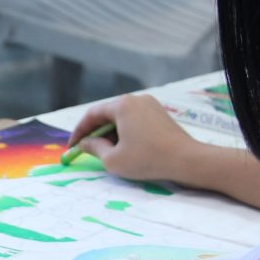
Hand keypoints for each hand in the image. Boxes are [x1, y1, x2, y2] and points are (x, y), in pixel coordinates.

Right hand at [68, 94, 199, 182]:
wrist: (187, 160)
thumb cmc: (147, 159)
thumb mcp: (113, 159)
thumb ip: (94, 148)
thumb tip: (85, 143)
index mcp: (122, 105)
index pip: (92, 115)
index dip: (78, 132)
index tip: (72, 147)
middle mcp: (136, 99)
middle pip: (107, 114)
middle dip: (94, 132)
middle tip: (86, 149)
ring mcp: (151, 105)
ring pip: (121, 117)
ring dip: (110, 133)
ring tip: (106, 151)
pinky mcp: (160, 114)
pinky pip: (135, 120)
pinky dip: (125, 132)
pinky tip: (125, 147)